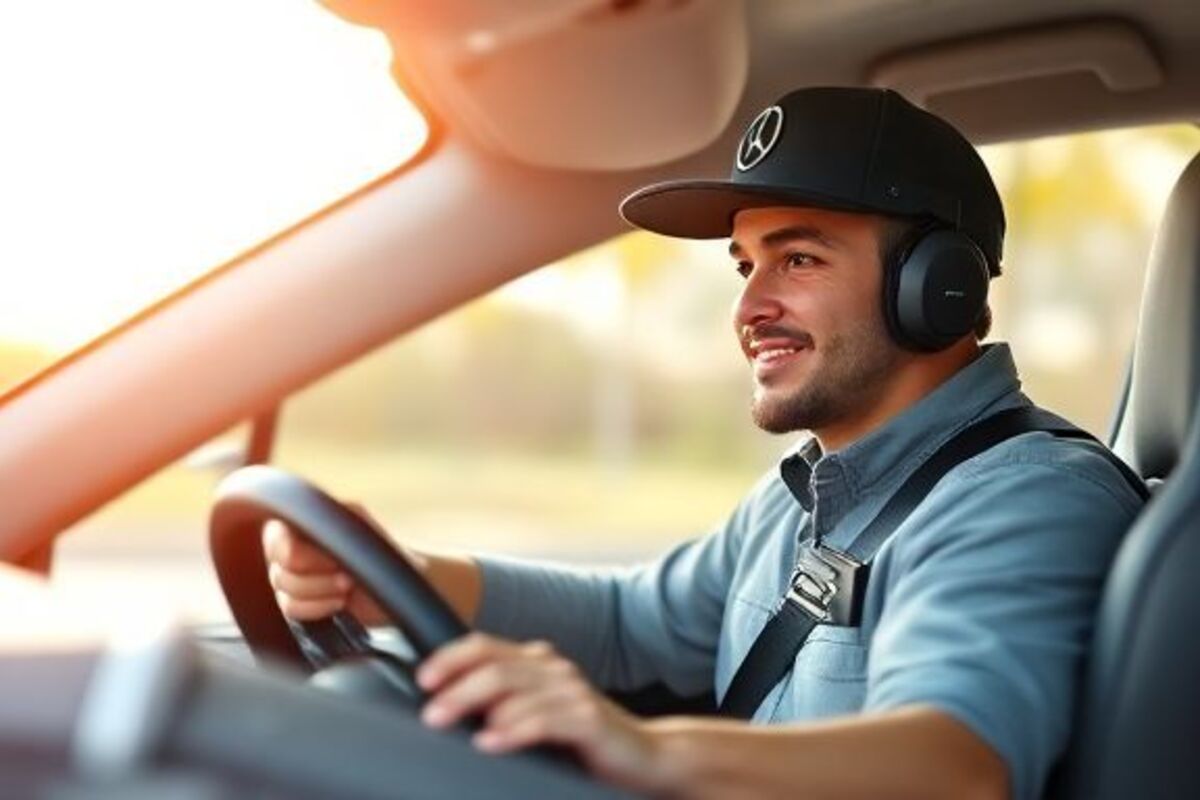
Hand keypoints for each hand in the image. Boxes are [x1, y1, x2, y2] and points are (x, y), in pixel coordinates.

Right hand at [261, 504, 394, 624]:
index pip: (275, 538)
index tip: (333, 560)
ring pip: (284, 592)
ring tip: (348, 586)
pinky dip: (318, 609)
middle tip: (347, 575)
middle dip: (318, 578)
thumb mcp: (361, 526)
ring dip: (321, 592)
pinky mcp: (299, 601)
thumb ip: (330, 520)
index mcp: (304, 523)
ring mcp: (292, 576)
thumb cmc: (384, 551)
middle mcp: (291, 548)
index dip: (300, 555)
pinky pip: (291, 610)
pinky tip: (339, 603)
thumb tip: (308, 524)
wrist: (401, 585)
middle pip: (280, 571)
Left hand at [417, 632, 667, 793]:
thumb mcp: (536, 716)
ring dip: (474, 705)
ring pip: (514, 688)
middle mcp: (553, 669)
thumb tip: (444, 709)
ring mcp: (573, 691)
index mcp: (536, 662)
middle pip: (494, 665)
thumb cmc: (582, 740)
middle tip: (429, 712)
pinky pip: (544, 719)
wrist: (643, 757)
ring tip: (446, 724)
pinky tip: (490, 741)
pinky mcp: (589, 719)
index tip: (423, 679)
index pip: (485, 645)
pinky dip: (513, 729)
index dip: (450, 658)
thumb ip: (500, 705)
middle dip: (456, 686)